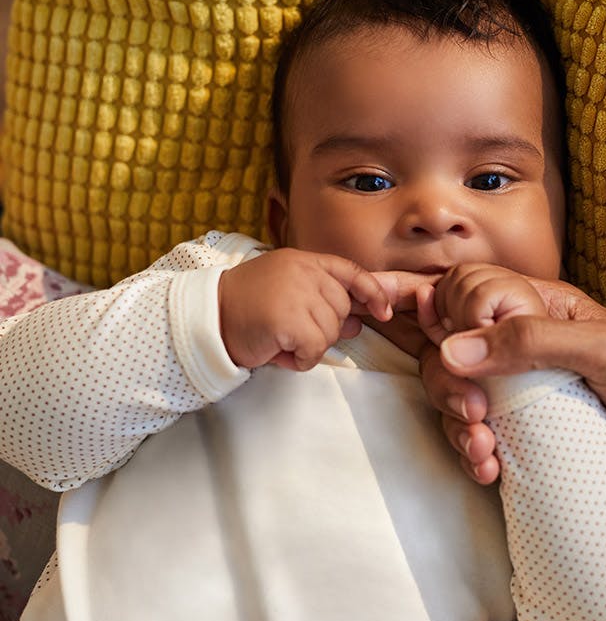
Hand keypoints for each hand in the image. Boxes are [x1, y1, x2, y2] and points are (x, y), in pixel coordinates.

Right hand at [219, 248, 408, 370]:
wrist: (206, 318)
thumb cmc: (247, 309)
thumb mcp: (289, 296)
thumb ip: (324, 304)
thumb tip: (359, 322)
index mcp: (305, 261)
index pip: (351, 271)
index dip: (372, 292)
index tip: (384, 311)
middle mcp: (304, 272)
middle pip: (342, 310)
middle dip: (323, 329)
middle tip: (290, 330)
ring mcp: (297, 293)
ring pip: (330, 333)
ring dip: (308, 346)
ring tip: (279, 339)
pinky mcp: (288, 319)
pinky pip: (315, 350)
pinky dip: (300, 359)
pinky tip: (278, 351)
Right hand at [420, 278, 605, 513]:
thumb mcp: (604, 352)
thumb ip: (532, 341)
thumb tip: (454, 348)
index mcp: (542, 308)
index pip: (471, 290)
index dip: (452, 313)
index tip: (461, 351)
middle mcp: (523, 345)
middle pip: (451, 344)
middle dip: (447, 377)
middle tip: (473, 410)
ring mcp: (521, 392)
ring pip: (455, 392)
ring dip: (455, 421)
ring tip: (484, 449)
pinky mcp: (525, 436)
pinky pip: (474, 435)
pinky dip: (470, 452)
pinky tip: (488, 468)